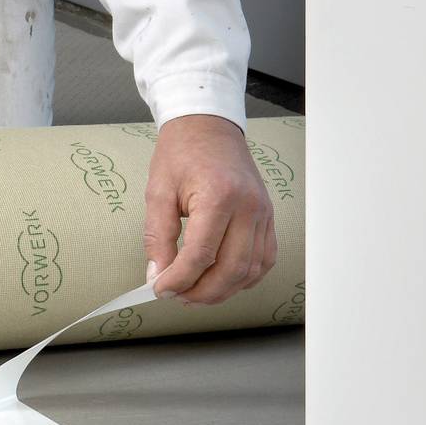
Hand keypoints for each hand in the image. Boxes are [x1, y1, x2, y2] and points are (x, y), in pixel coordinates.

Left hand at [143, 114, 277, 304]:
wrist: (208, 127)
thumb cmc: (182, 154)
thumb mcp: (158, 192)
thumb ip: (158, 237)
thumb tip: (157, 275)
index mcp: (219, 196)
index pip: (201, 255)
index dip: (178, 280)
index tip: (159, 290)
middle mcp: (248, 207)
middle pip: (230, 269)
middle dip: (201, 292)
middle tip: (176, 297)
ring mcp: (263, 213)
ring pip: (250, 270)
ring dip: (223, 290)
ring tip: (194, 293)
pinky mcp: (268, 218)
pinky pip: (264, 259)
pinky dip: (244, 278)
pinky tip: (221, 281)